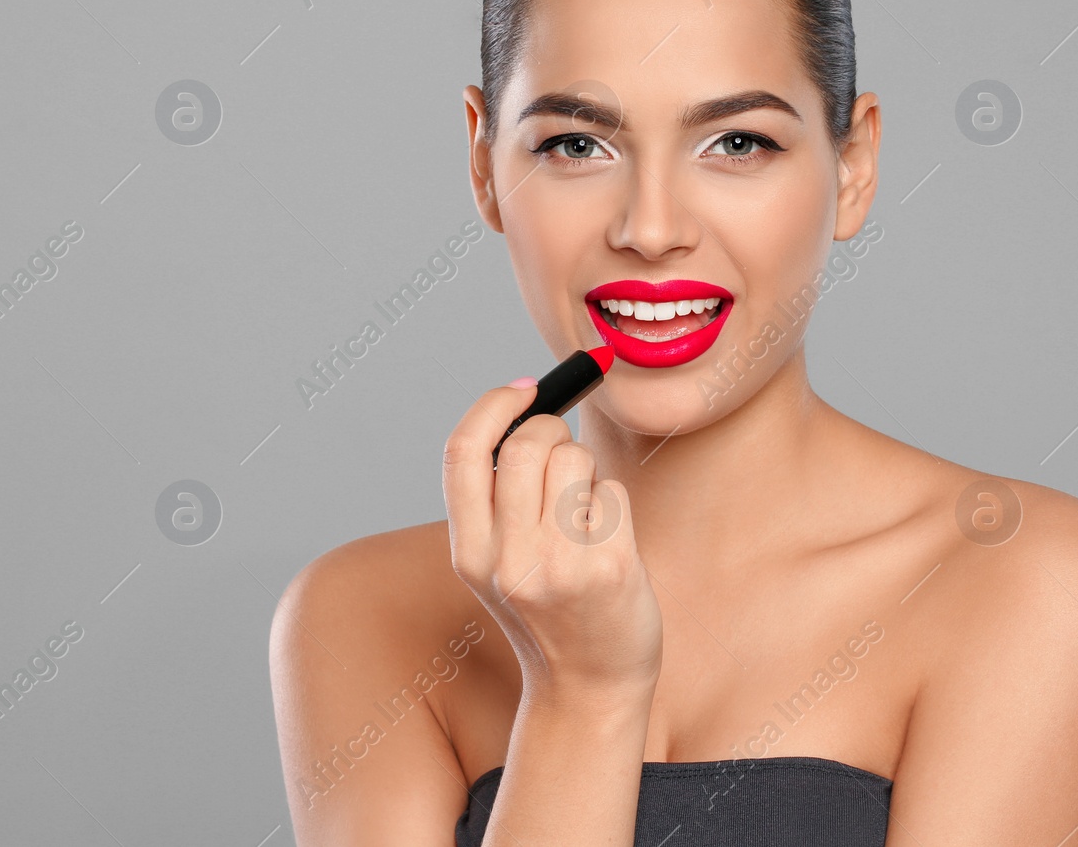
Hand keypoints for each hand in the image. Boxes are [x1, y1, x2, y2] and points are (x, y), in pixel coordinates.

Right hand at [443, 381, 663, 699]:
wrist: (587, 688)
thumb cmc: (546, 610)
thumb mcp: (495, 563)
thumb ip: (495, 499)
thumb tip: (524, 408)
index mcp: (468, 553)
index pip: (463, 452)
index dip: (492, 406)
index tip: (523, 388)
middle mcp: (507, 559)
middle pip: (527, 444)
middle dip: (552, 429)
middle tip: (562, 448)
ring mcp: (559, 566)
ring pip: (576, 460)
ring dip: (586, 472)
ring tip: (584, 515)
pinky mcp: (609, 570)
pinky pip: (613, 493)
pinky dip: (614, 504)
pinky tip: (609, 544)